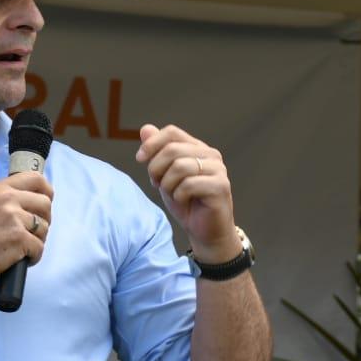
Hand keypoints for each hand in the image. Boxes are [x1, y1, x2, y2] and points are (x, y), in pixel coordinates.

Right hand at [0, 173, 51, 283]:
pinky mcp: (19, 238)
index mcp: (0, 188)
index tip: (47, 201)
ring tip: (21, 247)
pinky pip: (39, 247)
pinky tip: (20, 258)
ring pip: (44, 227)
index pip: (36, 178)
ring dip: (37, 240)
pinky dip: (33, 257)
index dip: (47, 191)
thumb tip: (36, 199)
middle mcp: (7, 199)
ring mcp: (14, 218)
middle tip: (33, 232)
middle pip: (45, 203)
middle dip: (44, 220)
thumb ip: (8, 198)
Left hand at [134, 124, 237, 262]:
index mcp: (197, 148)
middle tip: (157, 184)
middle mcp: (210, 155)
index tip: (140, 159)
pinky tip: (183, 200)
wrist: (205, 232)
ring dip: (167, 184)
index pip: (172, 132)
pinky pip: (189, 184)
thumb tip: (145, 128)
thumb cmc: (186, 204)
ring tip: (171, 194)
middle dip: (156, 168)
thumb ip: (156, 153)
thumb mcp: (164, 176)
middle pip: (172, 149)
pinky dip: (179, 195)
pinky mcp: (220, 186)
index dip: (152, 144)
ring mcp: (218, 169)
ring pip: (179, 166)